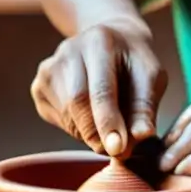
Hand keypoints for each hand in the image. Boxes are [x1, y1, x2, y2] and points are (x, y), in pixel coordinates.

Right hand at [30, 21, 167, 155]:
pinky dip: (77, 128)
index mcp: (99, 41)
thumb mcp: (150, 76)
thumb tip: (140, 136)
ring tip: (110, 127)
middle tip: (117, 150)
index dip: (108, 122)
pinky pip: (57, 118)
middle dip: (97, 133)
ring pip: (65, 114)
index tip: (118, 149)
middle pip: (76, 102)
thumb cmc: (134, 62)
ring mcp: (49, 68)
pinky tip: (92, 117)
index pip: (100, 88)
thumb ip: (145, 106)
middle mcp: (69, 50)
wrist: (112, 41)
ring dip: (89, 132)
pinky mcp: (39, 85)